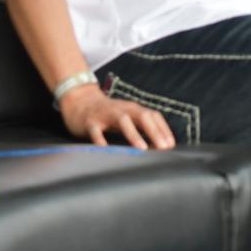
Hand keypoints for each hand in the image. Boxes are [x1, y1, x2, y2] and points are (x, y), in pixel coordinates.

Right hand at [58, 84, 174, 149]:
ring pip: (122, 121)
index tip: (171, 145)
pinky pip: (95, 131)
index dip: (164, 129)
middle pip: (142, 117)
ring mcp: (106, 115)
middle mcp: (123, 110)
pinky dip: (100, 140)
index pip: (153, 116)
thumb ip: (142, 127)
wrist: (79, 101)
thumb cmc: (108, 114)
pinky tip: (106, 149)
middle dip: (155, 131)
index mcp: (134, 109)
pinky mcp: (89, 122)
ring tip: (142, 148)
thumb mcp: (127, 117)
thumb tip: (160, 144)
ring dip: (133, 134)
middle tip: (164, 148)